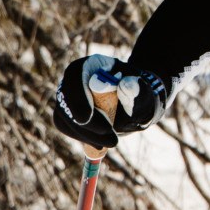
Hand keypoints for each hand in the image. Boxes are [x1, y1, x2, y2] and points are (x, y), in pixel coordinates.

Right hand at [53, 55, 167, 148]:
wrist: (136, 101)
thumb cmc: (140, 94)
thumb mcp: (145, 92)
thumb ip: (139, 90)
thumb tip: (128, 85)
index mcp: (92, 64)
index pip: (75, 74)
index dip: (78, 96)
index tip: (86, 117)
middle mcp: (75, 79)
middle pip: (66, 99)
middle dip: (85, 123)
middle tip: (109, 137)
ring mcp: (69, 97)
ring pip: (63, 117)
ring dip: (85, 134)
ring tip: (110, 141)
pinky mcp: (68, 113)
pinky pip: (67, 127)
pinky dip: (84, 138)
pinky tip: (101, 144)